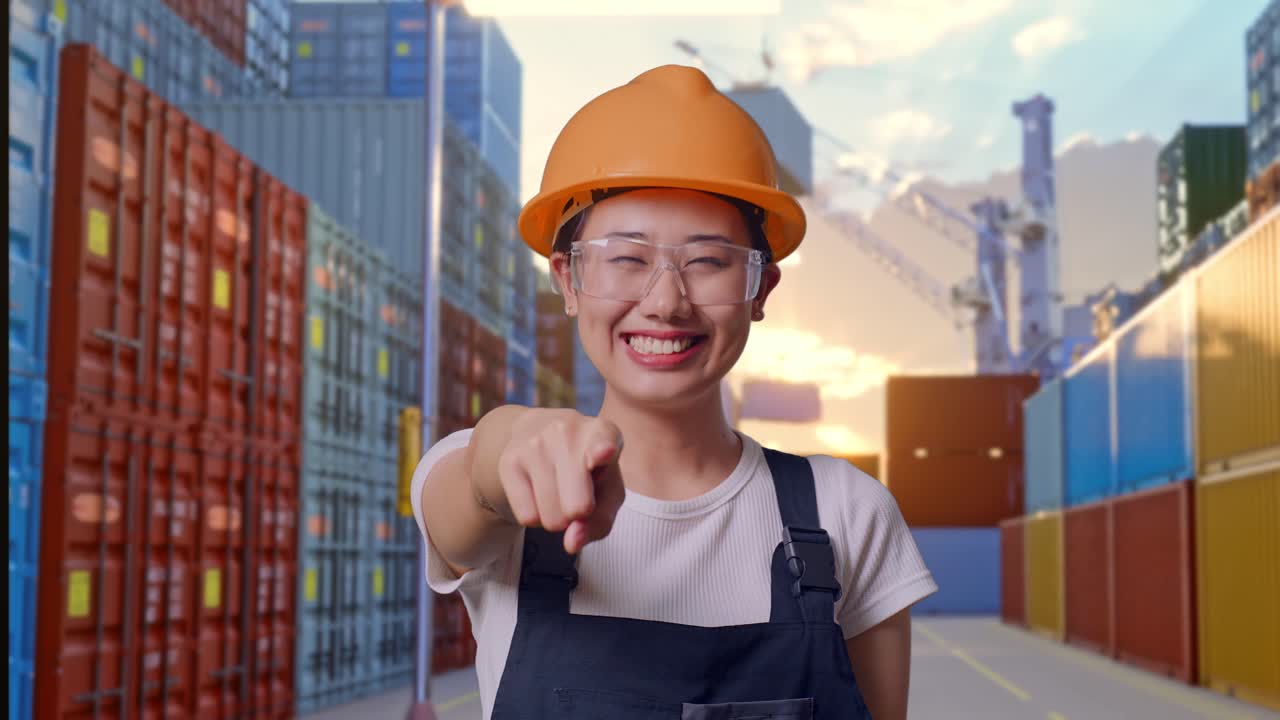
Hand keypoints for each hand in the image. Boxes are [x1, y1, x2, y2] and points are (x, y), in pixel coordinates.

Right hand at [490, 410, 625, 554]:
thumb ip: (601, 520)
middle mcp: (569, 431)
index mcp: (603, 432)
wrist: (536, 432)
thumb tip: (571, 542)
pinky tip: (538, 490)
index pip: (604, 442)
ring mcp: (536, 443)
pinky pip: (527, 517)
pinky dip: (536, 515)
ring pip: (551, 518)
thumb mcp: (607, 490)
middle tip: (576, 494)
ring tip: (557, 489)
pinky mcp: (509, 460)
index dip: (603, 450)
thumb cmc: (585, 467)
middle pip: (578, 508)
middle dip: (578, 515)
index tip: (603, 452)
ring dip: (556, 516)